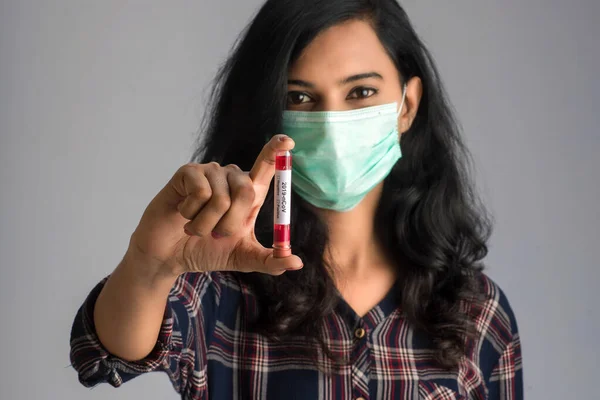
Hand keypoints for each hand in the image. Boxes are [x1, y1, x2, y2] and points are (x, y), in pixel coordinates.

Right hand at [128, 134, 302, 275]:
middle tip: (214, 235)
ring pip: (220, 199)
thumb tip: (297, 263)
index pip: (267, 165)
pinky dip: (191, 214)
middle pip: (247, 191)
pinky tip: (183, 214)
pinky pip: (199, 193)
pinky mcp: (188, 172)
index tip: (288, 141)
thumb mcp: (243, 258)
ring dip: (206, 225)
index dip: (276, 150)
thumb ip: (270, 260)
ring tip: (195, 227)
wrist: (169, 257)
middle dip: (230, 224)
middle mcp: (232, 177)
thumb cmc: (206, 251)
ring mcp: (210, 172)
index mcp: (249, 192)